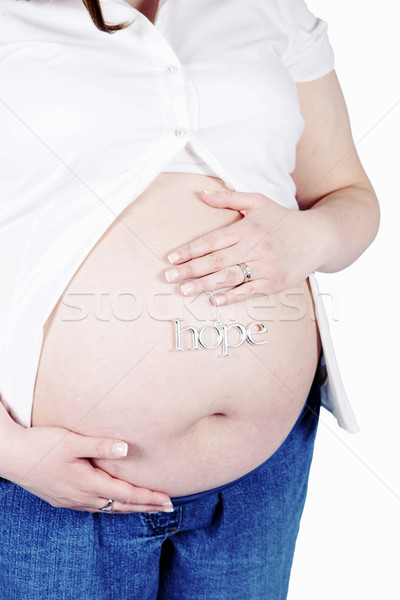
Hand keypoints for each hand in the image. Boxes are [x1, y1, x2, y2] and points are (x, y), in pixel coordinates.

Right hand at [5, 425, 172, 512]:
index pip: (126, 494)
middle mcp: (81, 497)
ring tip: (147, 506)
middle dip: (146, 507)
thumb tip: (126, 450)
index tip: (169, 501)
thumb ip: (100, 445)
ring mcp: (71, 500)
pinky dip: (111, 507)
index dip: (149, 498)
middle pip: (121, 506)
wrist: (11, 456)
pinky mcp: (62, 499)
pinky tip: (113, 503)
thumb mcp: (71, 441)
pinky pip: (94, 508)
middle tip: (167, 507)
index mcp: (87, 483)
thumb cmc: (41, 445)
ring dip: (129, 508)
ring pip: (107, 509)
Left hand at [164, 189, 323, 304]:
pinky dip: (232, 297)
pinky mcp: (274, 282)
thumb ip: (229, 198)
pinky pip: (250, 291)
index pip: (213, 240)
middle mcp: (255, 247)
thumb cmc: (284, 220)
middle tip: (169, 277)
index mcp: (247, 228)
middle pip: (216, 260)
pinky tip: (215, 300)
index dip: (190, 250)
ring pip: (230, 277)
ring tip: (185, 290)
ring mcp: (265, 266)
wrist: (319, 237)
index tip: (172, 257)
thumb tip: (202, 193)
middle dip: (190, 269)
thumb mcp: (259, 202)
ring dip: (205, 285)